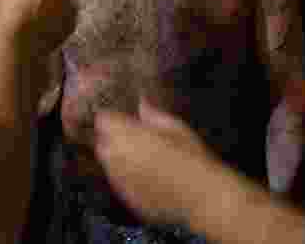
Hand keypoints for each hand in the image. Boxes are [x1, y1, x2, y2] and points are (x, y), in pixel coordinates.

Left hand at [94, 100, 223, 226]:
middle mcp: (118, 159)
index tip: (121, 118)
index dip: (112, 118)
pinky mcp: (127, 199)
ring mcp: (121, 182)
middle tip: (132, 138)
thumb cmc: (193, 161)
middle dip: (112, 140)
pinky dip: (127, 179)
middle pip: (102, 144)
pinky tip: (149, 178)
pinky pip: (120, 185)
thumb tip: (143, 105)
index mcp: (128, 136)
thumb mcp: (177, 129)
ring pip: (109, 166)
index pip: (103, 121)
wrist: (202, 198)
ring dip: (118, 160)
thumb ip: (154, 115)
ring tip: (145, 159)